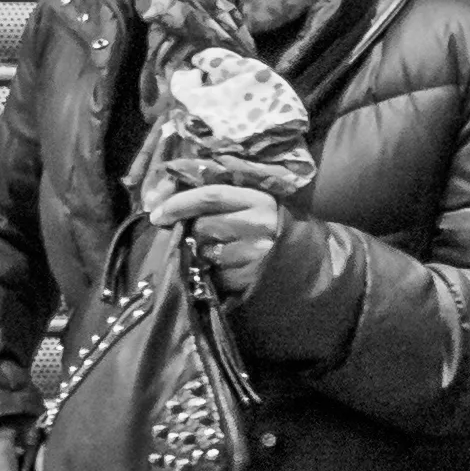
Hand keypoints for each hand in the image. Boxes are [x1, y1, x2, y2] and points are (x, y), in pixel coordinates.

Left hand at [147, 181, 287, 300]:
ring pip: (207, 252)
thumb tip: (156, 195)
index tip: (156, 213)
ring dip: (203, 253)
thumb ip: (213, 193)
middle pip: (204, 225)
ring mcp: (259, 252)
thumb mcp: (252, 200)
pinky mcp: (255, 277)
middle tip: (197, 235)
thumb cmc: (274, 224)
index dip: (178, 203)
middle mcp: (261, 223)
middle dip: (192, 231)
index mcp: (259, 197)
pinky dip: (214, 273)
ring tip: (219, 251)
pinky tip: (227, 269)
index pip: (210, 195)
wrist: (314, 261)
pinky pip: (217, 275)